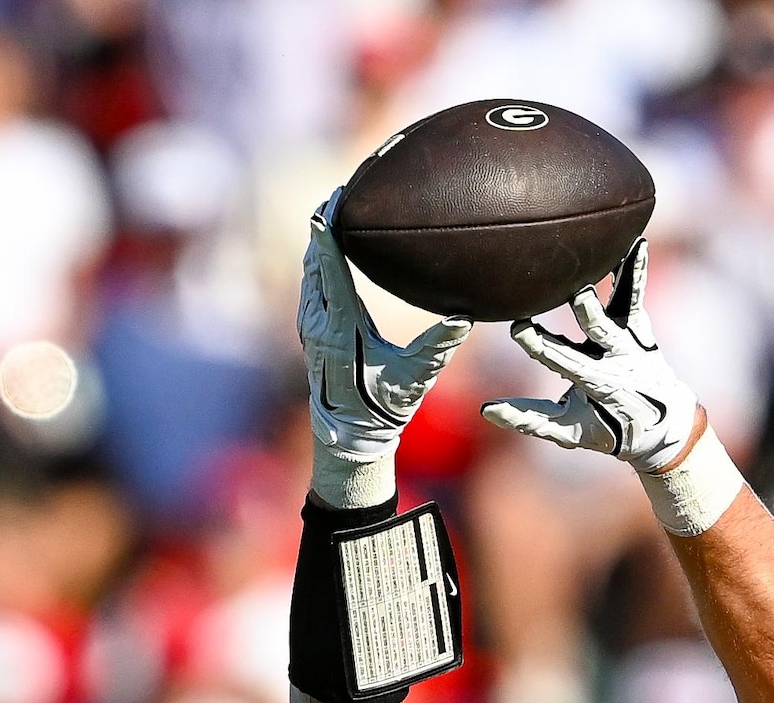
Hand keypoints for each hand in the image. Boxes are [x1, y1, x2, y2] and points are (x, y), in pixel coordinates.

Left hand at [300, 198, 468, 509]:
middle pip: (314, 260)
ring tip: (329, 212)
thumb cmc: (384, 407)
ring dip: (318, 242)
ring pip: (309, 272)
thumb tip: (464, 317)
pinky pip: (310, 286)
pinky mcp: (310, 332)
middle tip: (335, 192)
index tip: (331, 201)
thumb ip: (438, 346)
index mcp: (341, 326)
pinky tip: (326, 250)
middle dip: (321, 225)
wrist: (349, 437)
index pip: (330, 267)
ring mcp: (309, 327)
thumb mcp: (415, 377)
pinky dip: (317, 262)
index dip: (328, 231)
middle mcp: (318, 322)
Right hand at [485, 246, 712, 478]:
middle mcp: (616, 357)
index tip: (518, 328)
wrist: (662, 425)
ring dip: (619, 279)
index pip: (563, 361)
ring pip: (623, 305)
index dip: (541, 346)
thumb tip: (487, 410)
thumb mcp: (568, 430)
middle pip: (601, 331)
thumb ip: (529, 419)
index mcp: (595, 381)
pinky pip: (636, 293)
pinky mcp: (639, 324)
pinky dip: (637, 268)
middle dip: (589, 313)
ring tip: (617, 248)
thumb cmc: (606, 426)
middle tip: (578, 293)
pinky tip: (637, 240)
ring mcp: (631, 338)